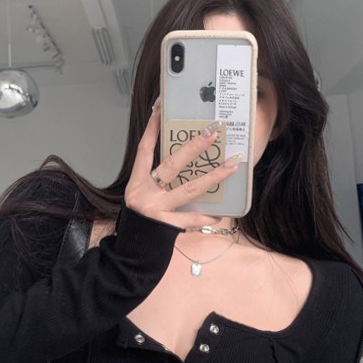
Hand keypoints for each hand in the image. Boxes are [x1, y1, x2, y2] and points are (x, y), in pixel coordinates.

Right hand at [124, 104, 239, 225]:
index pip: (144, 150)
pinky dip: (207, 216)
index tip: (160, 109)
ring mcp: (156, 209)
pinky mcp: (166, 226)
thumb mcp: (140, 199)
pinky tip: (222, 212)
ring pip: (189, 189)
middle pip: (172, 165)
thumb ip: (156, 183)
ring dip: (212, 177)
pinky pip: (192, 219)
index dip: (152, 129)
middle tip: (212, 132)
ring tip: (231, 166)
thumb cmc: (139, 225)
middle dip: (193, 147)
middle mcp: (145, 193)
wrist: (131, 254)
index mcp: (137, 183)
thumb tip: (183, 165)